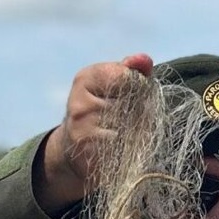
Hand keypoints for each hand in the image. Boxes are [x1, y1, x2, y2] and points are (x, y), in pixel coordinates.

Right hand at [34, 54, 154, 213]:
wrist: (73, 149)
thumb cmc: (101, 110)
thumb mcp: (112, 84)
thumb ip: (131, 71)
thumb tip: (145, 60)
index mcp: (85, 79)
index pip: (126, 78)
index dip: (139, 87)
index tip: (133, 93)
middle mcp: (80, 105)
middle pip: (133, 106)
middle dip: (140, 113)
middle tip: (129, 118)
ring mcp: (82, 133)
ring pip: (132, 129)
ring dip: (137, 133)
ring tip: (123, 133)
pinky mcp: (90, 157)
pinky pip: (125, 150)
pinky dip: (129, 151)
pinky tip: (119, 149)